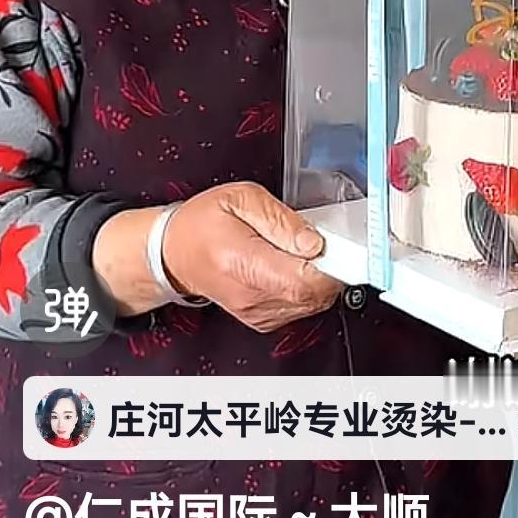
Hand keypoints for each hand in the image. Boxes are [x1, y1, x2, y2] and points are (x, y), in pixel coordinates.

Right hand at [158, 182, 340, 331]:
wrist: (174, 254)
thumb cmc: (202, 223)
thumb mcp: (241, 198)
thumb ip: (281, 219)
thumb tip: (313, 242)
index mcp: (242, 262)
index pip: (302, 280)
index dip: (332, 266)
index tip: (342, 249)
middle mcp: (250, 295)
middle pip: (313, 295)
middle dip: (330, 268)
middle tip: (320, 242)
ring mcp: (257, 312)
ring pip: (312, 304)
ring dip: (319, 278)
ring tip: (300, 252)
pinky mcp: (263, 319)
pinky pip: (301, 308)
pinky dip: (307, 288)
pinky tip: (293, 267)